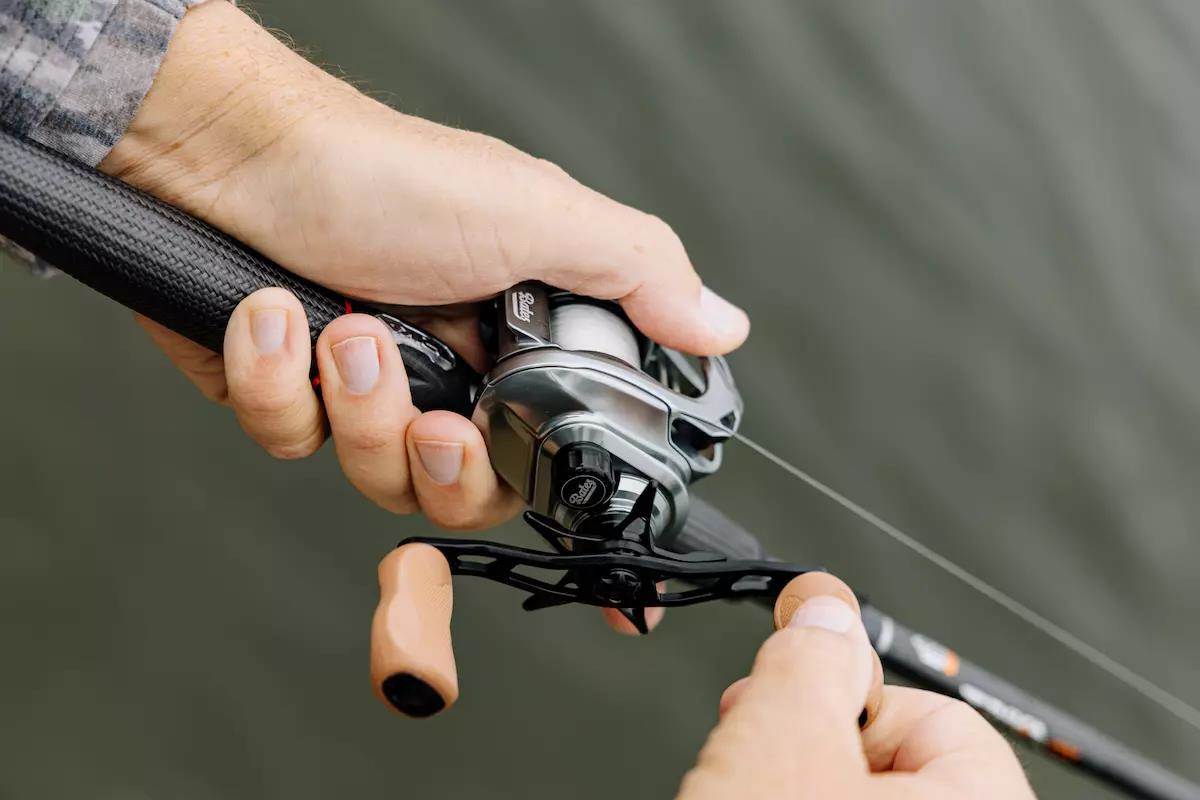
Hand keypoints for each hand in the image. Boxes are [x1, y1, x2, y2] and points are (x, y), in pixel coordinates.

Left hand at [100, 2, 746, 566]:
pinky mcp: (290, 393)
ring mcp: (367, 389)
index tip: (556, 514)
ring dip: (358, 404)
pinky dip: (277, 379)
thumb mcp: (535, 215)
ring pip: (372, 477)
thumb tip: (722, 325)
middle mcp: (450, 374)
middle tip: (430, 414)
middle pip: (466, 492)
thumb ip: (635, 275)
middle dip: (441, 462)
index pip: (556, 450)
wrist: (239, 152)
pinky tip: (277, 313)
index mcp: (519, 341)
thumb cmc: (387, 174)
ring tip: (346, 323)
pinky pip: (288, 438)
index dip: (552, 485)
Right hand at [677, 572, 1036, 799]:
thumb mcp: (781, 745)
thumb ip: (808, 661)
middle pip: (886, 757)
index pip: (927, 710)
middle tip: (754, 755)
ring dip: (790, 785)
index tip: (787, 693)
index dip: (842, 693)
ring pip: (855, 798)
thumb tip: (826, 606)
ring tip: (743, 794)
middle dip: (805, 741)